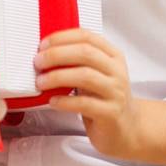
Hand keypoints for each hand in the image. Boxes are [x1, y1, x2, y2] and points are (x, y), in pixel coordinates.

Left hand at [35, 28, 144, 159]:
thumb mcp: (96, 74)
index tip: (43, 44)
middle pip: (85, 53)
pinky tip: (53, 101)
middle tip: (38, 62)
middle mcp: (117, 71)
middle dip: (57, 55)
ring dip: (58, 77)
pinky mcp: (111, 113)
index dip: (62, 38)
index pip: (87, 36)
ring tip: (41, 82)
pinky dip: (65, 101)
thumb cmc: (104, 99)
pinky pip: (85, 103)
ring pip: (85, 76)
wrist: (126, 128)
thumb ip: (78, 62)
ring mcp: (116, 92)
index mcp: (113, 56)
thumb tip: (46, 53)